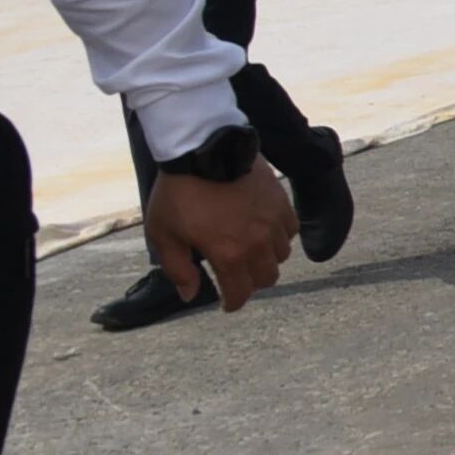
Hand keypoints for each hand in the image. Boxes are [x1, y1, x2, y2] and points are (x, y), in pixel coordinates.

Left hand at [145, 163, 296, 310]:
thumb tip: (189, 295)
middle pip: (266, 278)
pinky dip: (280, 237)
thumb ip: (177, 269)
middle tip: (235, 277)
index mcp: (227, 255)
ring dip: (267, 260)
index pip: (239, 294)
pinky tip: (265, 231)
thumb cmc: (179, 192)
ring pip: (281, 256)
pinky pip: (290, 230)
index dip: (232, 304)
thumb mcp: (164, 234)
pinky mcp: (281, 202)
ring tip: (251, 253)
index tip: (226, 304)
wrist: (202, 150)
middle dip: (250, 283)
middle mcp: (256, 243)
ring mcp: (273, 222)